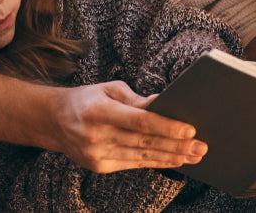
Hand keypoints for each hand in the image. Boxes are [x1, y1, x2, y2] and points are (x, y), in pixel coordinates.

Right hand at [44, 81, 206, 172]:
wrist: (54, 121)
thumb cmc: (87, 99)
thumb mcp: (109, 89)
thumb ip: (136, 99)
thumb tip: (162, 103)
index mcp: (99, 110)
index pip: (139, 121)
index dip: (166, 127)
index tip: (189, 130)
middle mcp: (96, 135)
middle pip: (144, 142)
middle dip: (176, 145)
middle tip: (201, 146)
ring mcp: (96, 154)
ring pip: (142, 156)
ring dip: (171, 157)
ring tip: (194, 155)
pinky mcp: (99, 166)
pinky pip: (133, 164)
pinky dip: (156, 162)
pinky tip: (173, 160)